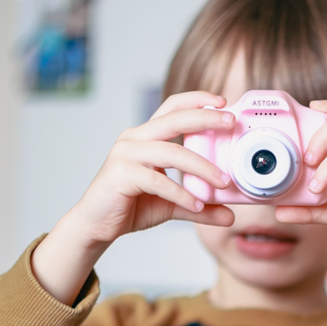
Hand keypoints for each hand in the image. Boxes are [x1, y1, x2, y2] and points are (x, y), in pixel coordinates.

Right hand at [32, 92, 234, 304]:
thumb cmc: (129, 206)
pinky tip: (197, 205)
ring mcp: (126, 154)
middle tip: (230, 122)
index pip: (172, 107)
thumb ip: (199, 206)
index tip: (222, 101)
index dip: (196, 99)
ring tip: (223, 182)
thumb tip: (230, 215)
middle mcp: (134, 139)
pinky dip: (180, 193)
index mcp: (145, 136)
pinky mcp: (121, 175)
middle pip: (174, 119)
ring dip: (202, 167)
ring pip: (172, 152)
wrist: (96, 225)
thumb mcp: (171, 205)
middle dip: (205, 117)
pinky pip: (158, 181)